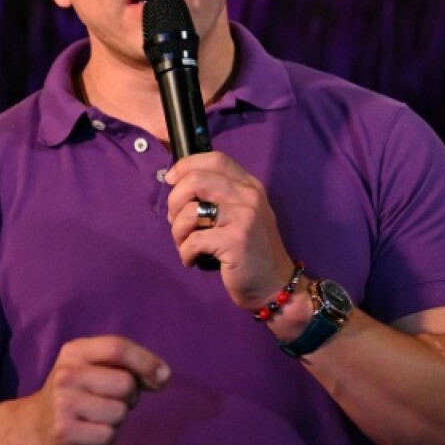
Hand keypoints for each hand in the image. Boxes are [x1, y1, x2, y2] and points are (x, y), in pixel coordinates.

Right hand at [26, 336, 169, 444]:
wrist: (35, 425)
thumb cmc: (76, 393)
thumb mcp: (93, 369)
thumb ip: (127, 367)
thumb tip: (163, 376)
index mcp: (74, 352)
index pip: (117, 347)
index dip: (145, 361)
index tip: (164, 376)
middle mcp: (66, 374)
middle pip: (125, 383)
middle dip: (130, 397)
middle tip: (112, 400)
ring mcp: (63, 403)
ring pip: (120, 412)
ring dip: (117, 419)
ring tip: (97, 416)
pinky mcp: (65, 431)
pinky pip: (109, 436)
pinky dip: (107, 437)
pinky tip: (90, 432)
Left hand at [163, 151, 294, 310]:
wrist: (274, 285)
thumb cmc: (250, 251)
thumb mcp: (241, 214)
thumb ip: (219, 195)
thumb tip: (177, 183)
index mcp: (249, 185)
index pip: (214, 159)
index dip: (186, 166)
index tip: (171, 180)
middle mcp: (249, 196)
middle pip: (195, 180)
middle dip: (174, 201)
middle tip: (177, 223)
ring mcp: (244, 217)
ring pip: (190, 211)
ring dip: (178, 232)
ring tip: (186, 245)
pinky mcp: (236, 240)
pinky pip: (193, 240)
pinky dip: (185, 253)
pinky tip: (192, 260)